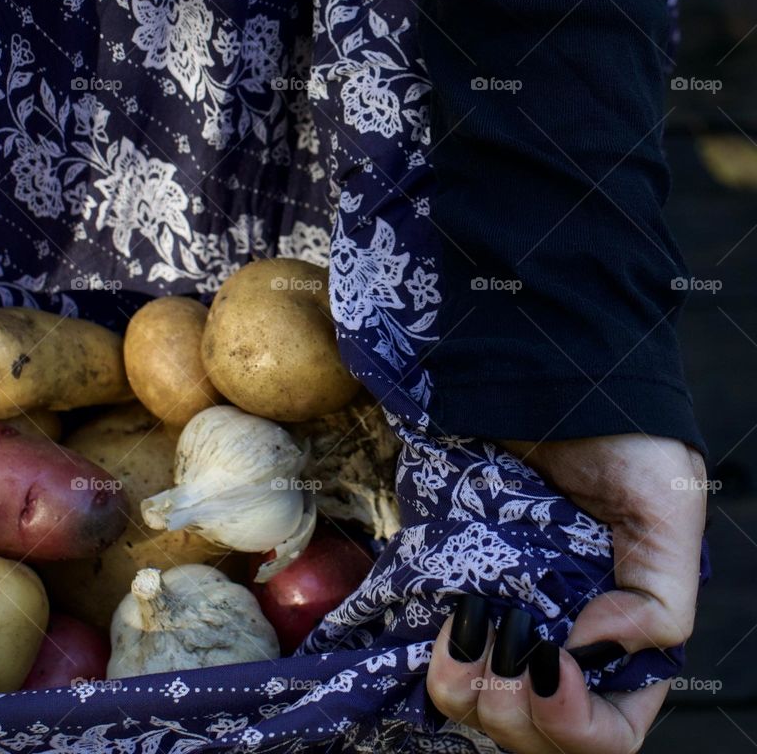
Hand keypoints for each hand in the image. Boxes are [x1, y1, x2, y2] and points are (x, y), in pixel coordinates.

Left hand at [426, 434, 706, 752]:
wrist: (543, 386)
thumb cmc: (615, 437)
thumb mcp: (665, 506)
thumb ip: (658, 595)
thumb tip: (596, 649)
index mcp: (623, 636)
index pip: (611, 728)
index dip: (578, 723)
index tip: (546, 665)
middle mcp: (564, 641)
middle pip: (538, 733)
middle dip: (515, 713)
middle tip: (500, 653)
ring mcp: (506, 624)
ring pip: (483, 709)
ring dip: (468, 692)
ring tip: (462, 637)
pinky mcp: (460, 595)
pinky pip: (443, 661)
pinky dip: (438, 661)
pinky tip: (445, 628)